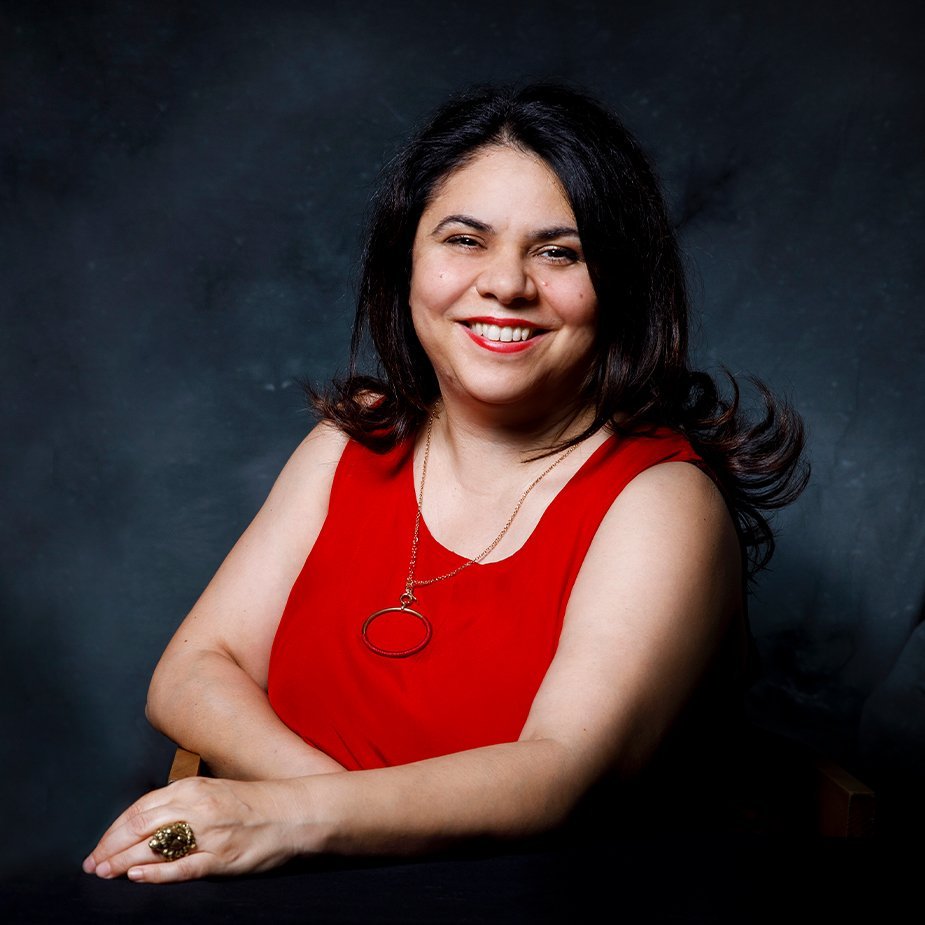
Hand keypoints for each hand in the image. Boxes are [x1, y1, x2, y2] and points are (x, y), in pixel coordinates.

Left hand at [83, 776, 306, 882]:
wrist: (299, 813)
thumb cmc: (259, 804)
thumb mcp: (217, 792)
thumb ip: (186, 803)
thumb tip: (150, 824)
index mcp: (195, 787)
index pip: (141, 807)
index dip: (115, 829)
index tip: (100, 846)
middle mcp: (198, 806)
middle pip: (140, 825)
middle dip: (110, 847)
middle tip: (93, 864)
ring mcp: (210, 832)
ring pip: (154, 845)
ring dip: (124, 861)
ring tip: (106, 873)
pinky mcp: (223, 857)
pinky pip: (182, 866)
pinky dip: (156, 872)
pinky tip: (137, 876)